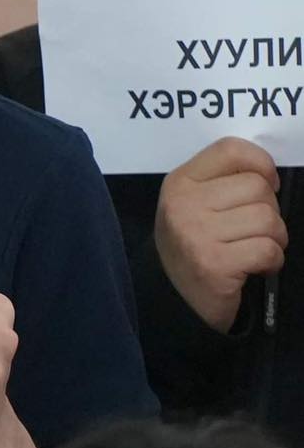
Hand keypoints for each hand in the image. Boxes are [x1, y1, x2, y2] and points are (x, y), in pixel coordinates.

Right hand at [154, 137, 286, 333]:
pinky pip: (268, 250)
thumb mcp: (195, 202)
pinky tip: (257, 267)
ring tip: (257, 248)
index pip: (231, 150)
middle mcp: (184, 204)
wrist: (173, 297)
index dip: (262, 163)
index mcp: (180, 182)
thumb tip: (269, 175)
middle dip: (270, 210)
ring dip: (275, 238)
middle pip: (257, 187)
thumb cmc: (195, 243)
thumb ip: (223, 181)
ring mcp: (197, 234)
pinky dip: (273, 261)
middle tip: (256, 230)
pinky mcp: (214, 264)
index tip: (268, 184)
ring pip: (268, 219)